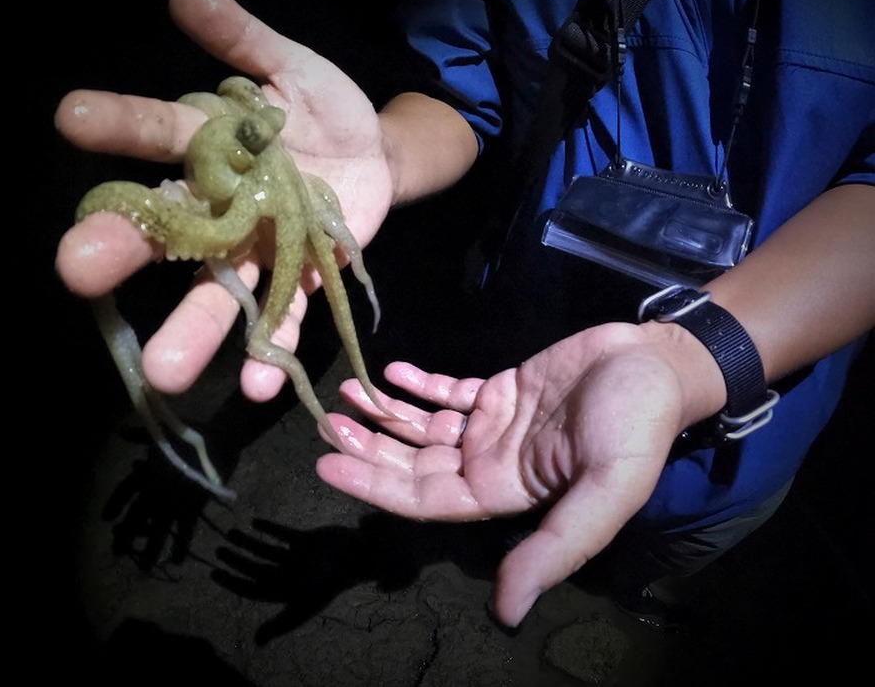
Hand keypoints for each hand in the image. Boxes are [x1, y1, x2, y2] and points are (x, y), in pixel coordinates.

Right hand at [54, 0, 393, 399]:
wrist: (378, 154)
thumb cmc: (323, 109)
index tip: (70, 115)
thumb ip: (245, 38)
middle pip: (170, 233)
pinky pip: (287, 317)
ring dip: (194, 332)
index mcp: (211, 152)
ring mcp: (262, 251)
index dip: (119, 126)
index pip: (157, 136)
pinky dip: (274, 351)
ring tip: (161, 373)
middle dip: (126, 250)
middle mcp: (223, 210)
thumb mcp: (292, 66)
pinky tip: (259, 385)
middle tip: (76, 272)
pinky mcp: (306, 279)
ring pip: (219, 294)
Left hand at [316, 322, 688, 627]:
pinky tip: (392, 372)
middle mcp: (489, 465)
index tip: (329, 465)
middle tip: (325, 422)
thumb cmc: (635, 427)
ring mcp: (493, 427)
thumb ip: (555, 549)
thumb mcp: (604, 492)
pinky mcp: (501, 392)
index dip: (374, 486)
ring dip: (385, 414)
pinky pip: (450, 392)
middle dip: (368, 447)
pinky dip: (419, 384)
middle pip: (413, 465)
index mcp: (504, 495)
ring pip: (423, 428)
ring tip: (345, 392)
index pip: (423, 500)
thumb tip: (506, 615)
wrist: (658, 367)